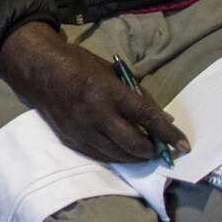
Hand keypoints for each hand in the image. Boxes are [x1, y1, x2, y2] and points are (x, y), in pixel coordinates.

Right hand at [0, 23, 187, 162]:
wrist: (37, 70)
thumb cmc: (77, 64)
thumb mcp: (111, 71)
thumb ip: (139, 95)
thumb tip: (164, 119)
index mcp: (107, 91)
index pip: (147, 118)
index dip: (169, 134)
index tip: (184, 145)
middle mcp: (95, 113)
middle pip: (134, 144)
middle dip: (153, 150)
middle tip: (162, 148)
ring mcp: (82, 129)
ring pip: (119, 155)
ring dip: (137, 156)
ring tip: (146, 151)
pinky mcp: (72, 139)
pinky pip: (101, 156)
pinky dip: (118, 157)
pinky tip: (125, 152)